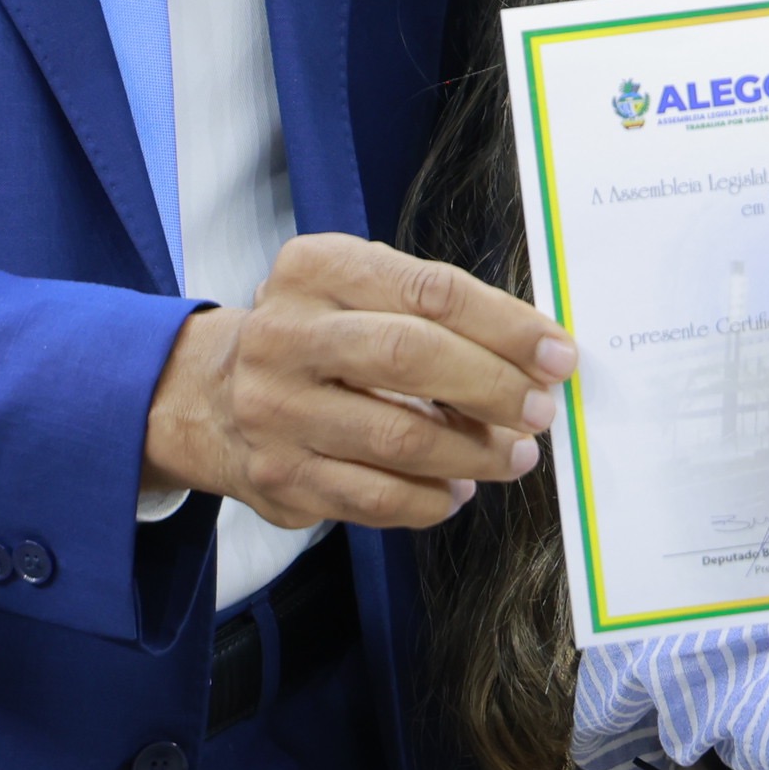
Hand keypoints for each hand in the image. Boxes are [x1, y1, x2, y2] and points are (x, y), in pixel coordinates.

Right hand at [142, 232, 578, 530]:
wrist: (211, 394)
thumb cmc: (317, 336)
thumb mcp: (357, 289)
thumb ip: (435, 308)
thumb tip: (535, 354)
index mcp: (315, 270)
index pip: (429, 290)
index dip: (506, 325)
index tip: (557, 353)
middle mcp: (285, 334)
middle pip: (411, 357)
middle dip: (494, 387)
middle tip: (542, 409)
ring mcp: (275, 410)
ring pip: (397, 438)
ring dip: (473, 453)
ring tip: (514, 455)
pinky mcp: (278, 476)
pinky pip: (373, 497)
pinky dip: (429, 499)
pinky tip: (457, 489)